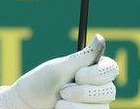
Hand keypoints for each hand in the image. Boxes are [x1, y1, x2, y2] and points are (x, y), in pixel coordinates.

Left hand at [0, 34, 118, 108]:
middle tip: (63, 91)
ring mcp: (96, 105)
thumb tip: (100, 37)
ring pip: (101, 107)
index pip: (112, 69)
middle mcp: (99, 87)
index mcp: (93, 69)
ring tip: (59, 103)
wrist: (28, 104)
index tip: (77, 75)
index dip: (97, 74)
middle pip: (109, 91)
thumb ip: (82, 56)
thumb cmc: (41, 82)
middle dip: (82, 92)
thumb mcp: (59, 68)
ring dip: (75, 106)